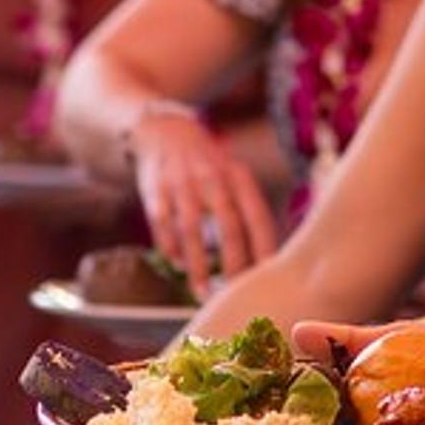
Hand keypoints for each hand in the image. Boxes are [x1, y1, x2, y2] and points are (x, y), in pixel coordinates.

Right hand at [130, 107, 277, 297]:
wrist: (165, 131)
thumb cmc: (209, 168)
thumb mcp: (233, 177)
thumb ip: (247, 212)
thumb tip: (267, 261)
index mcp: (238, 177)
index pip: (258, 216)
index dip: (264, 247)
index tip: (269, 277)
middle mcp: (212, 178)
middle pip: (229, 225)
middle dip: (234, 263)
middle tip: (236, 293)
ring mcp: (182, 182)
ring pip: (192, 228)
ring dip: (199, 265)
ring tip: (203, 293)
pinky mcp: (155, 189)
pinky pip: (163, 223)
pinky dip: (170, 247)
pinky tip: (177, 265)